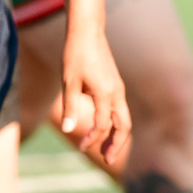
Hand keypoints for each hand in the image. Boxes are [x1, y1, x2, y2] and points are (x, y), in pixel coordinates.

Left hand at [61, 28, 129, 167]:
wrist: (87, 32)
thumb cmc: (74, 55)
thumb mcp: (68, 81)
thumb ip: (70, 107)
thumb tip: (68, 130)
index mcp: (105, 93)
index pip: (103, 125)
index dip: (93, 139)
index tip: (82, 148)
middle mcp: (117, 93)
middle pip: (124, 126)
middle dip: (116, 144)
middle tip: (106, 160)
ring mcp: (118, 89)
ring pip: (124, 119)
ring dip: (117, 135)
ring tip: (105, 149)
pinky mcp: (116, 85)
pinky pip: (120, 109)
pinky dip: (115, 123)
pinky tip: (102, 127)